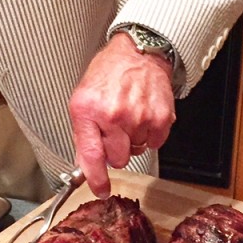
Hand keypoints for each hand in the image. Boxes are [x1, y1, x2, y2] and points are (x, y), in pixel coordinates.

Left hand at [69, 33, 176, 197]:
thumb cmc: (109, 73)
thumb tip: (86, 164)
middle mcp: (113, 115)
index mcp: (88, 111)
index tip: (101, 189)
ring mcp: (138, 117)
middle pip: (117, 159)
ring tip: (128, 116)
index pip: (91, 156)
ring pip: (136, 151)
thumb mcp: (82, 100)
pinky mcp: (160, 117)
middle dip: (115, 150)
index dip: (96, 179)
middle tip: (114, 131)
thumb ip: (83, 134)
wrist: (138, 53)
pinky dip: (149, 134)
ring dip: (132, 140)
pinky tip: (142, 115)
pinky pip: (154, 143)